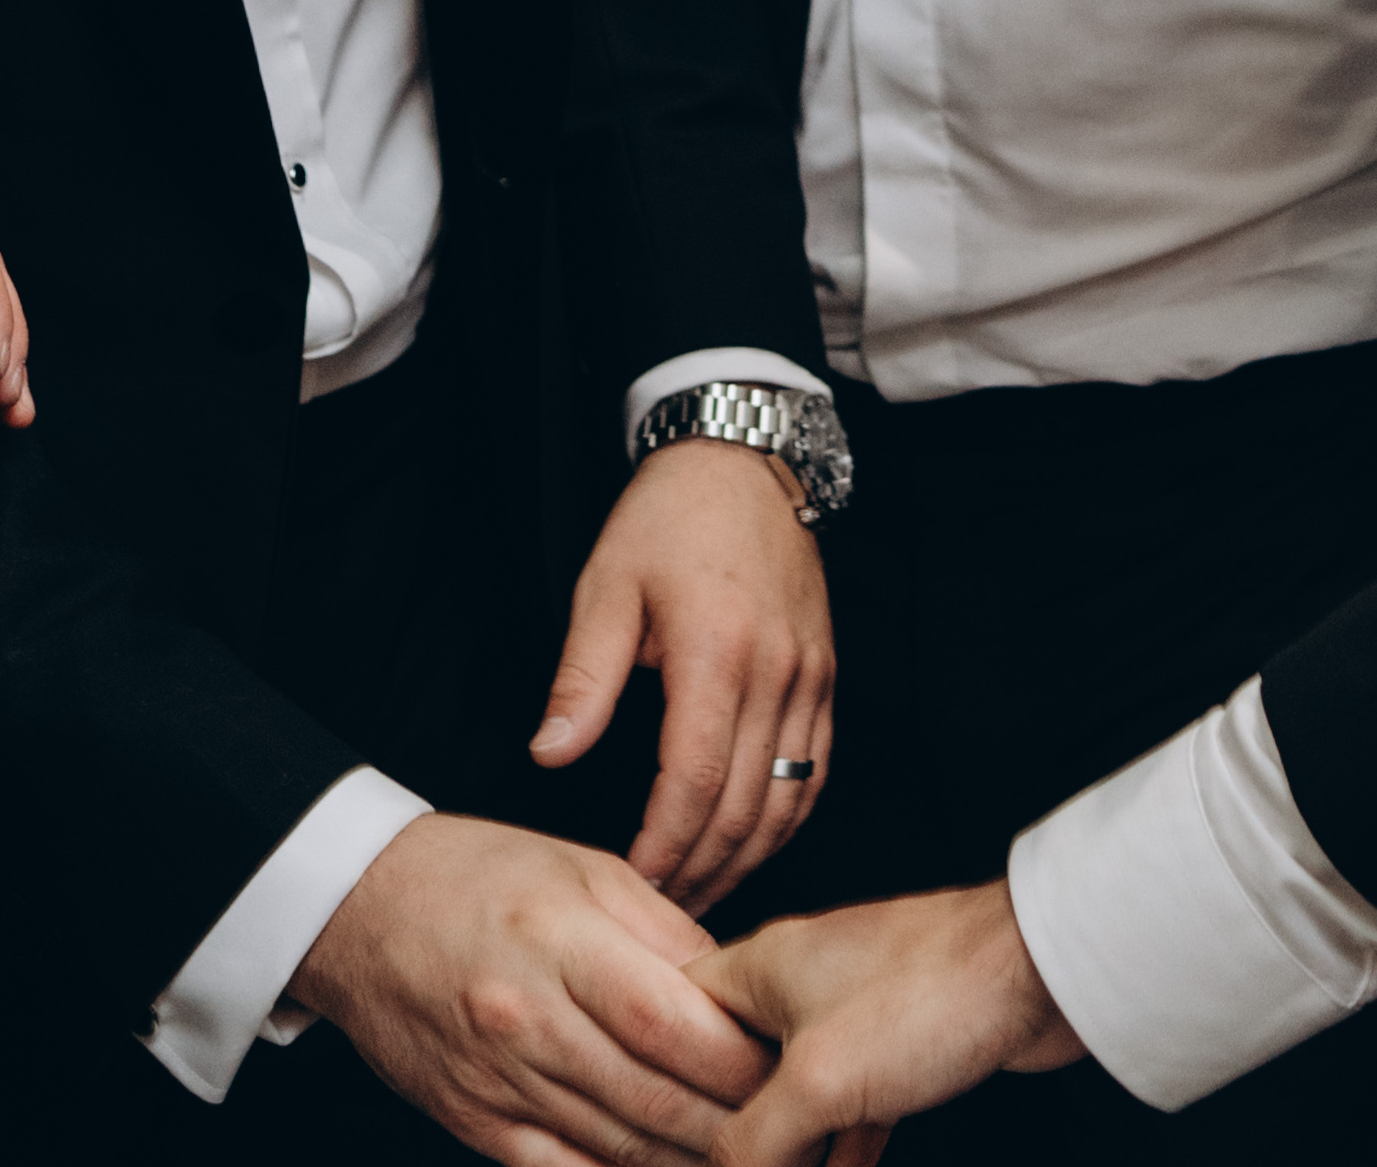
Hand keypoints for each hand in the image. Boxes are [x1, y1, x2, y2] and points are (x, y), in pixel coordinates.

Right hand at [295, 815, 770, 1166]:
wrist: (356, 911)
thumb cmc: (477, 877)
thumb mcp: (584, 870)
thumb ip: (668, 934)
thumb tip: (741, 994)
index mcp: (562, 941)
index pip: (675, 1023)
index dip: (744, 1060)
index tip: (794, 1064)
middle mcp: (528, 1019)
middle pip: (656, 1098)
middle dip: (738, 1123)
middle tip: (792, 1125)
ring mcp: (498, 1079)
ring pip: (619, 1147)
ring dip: (693, 1161)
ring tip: (749, 1154)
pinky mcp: (474, 1123)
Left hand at [534, 434, 837, 909]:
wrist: (745, 461)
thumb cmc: (668, 519)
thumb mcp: (605, 587)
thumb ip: (582, 679)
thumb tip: (550, 755)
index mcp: (717, 653)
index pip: (696, 783)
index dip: (665, 848)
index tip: (631, 885)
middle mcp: (776, 673)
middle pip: (747, 808)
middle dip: (701, 871)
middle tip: (658, 916)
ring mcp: (811, 677)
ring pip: (790, 801)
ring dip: (746, 860)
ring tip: (698, 895)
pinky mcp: (825, 677)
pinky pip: (815, 771)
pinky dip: (784, 821)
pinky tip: (749, 846)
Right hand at [688, 881, 1086, 1166]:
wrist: (1048, 971)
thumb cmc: (933, 992)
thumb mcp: (818, 1081)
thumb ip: (752, 1139)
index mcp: (758, 968)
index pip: (674, 1023)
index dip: (661, 1087)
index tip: (657, 1142)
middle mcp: (799, 984)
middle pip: (733, 1071)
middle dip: (730, 1133)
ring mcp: (854, 1013)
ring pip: (797, 1097)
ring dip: (789, 1150)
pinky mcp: (905, 1044)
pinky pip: (853, 1108)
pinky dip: (841, 1150)